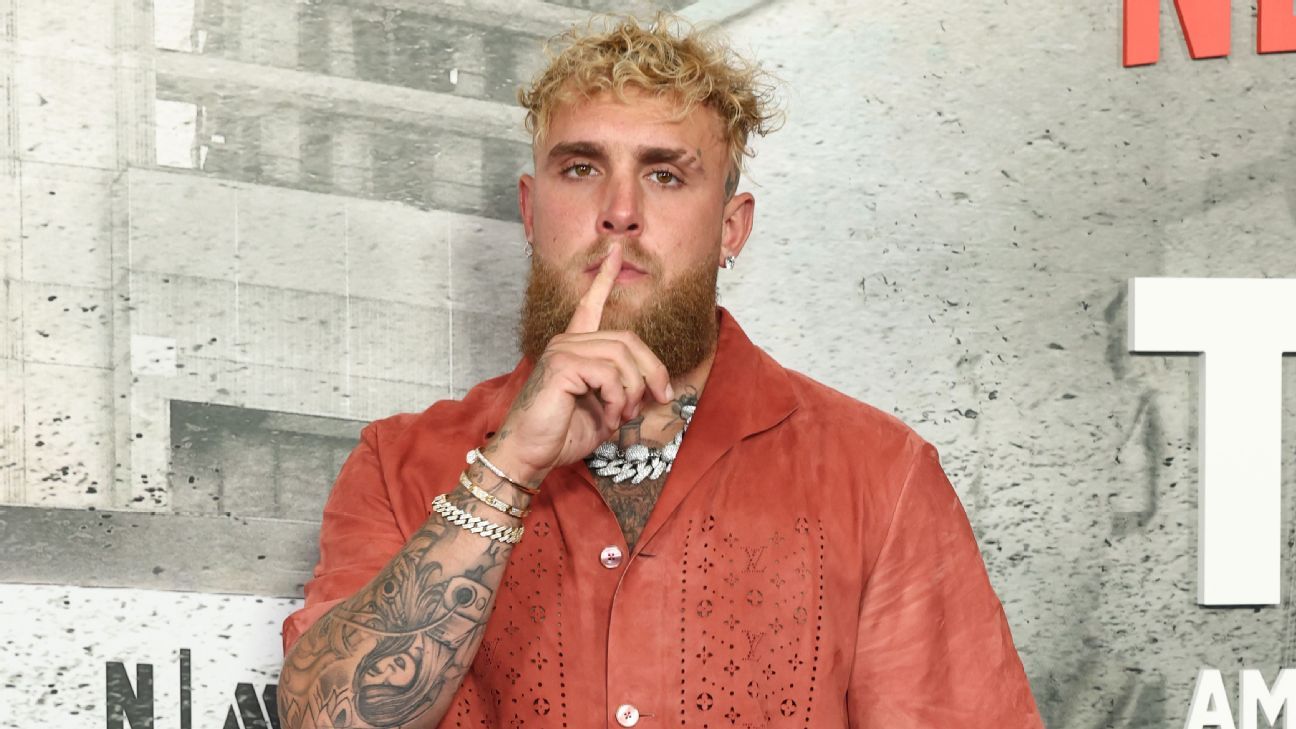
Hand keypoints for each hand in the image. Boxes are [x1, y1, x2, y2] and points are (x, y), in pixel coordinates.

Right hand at [485, 243, 673, 485]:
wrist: (529, 456)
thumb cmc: (562, 435)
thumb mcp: (606, 410)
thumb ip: (626, 391)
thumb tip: (658, 387)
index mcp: (574, 348)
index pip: (589, 304)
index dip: (604, 277)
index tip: (615, 251)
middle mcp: (566, 342)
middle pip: (629, 340)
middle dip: (653, 372)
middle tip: (659, 400)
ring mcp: (562, 350)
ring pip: (623, 358)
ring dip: (634, 393)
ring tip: (623, 416)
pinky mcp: (562, 365)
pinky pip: (611, 374)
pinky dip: (620, 400)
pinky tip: (610, 418)